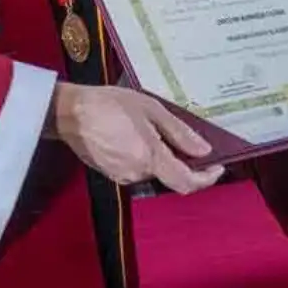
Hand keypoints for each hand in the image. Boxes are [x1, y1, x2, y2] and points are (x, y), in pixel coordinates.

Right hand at [47, 84, 221, 194]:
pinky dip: (145, 157)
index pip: (187, 183)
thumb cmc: (109, 104)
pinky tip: (137, 136)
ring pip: (153, 171)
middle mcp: (137, 175)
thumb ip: (179, 133)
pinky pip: (137, 168)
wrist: (70, 112)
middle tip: (185, 138)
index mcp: (150, 159)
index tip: (217, 167)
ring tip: (155, 130)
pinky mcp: (111, 173)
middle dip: (181, 160)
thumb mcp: (151, 110)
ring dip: (161, 157)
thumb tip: (204, 150)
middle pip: (170, 175)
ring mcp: (122, 176)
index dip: (206, 179)